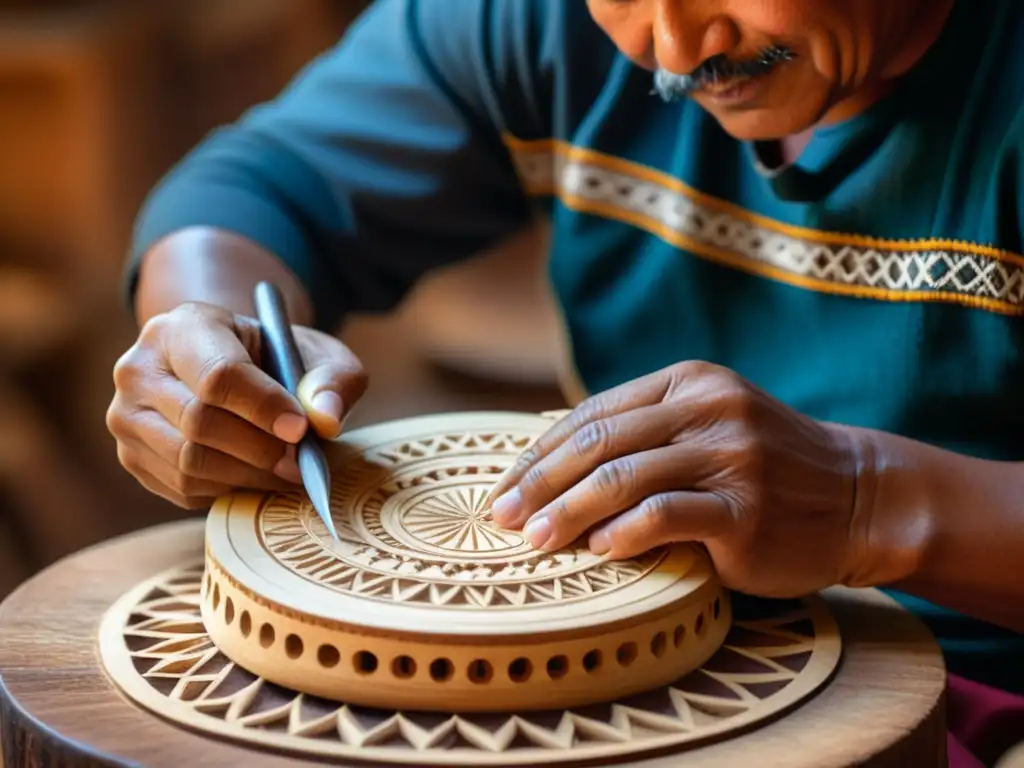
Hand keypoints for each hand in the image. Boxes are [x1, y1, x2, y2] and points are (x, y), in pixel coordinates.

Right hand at [107, 301, 366, 508]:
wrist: (228, 370)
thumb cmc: (277, 360)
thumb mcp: (317, 355)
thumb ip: (332, 380)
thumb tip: (325, 419)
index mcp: (183, 326)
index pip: (218, 375)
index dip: (264, 407)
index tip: (301, 430)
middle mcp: (139, 367)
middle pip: (199, 423)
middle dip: (260, 448)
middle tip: (301, 460)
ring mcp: (126, 415)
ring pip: (188, 463)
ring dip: (248, 474)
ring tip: (286, 470)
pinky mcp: (131, 455)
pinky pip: (181, 488)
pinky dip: (227, 489)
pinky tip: (255, 473)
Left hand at [485, 361, 864, 597]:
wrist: (859, 497)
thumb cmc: (766, 467)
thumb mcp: (707, 423)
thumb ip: (642, 429)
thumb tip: (548, 453)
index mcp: (687, 382)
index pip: (593, 414)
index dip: (540, 453)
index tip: (504, 488)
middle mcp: (707, 408)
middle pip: (598, 443)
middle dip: (539, 482)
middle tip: (501, 516)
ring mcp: (730, 456)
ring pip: (623, 477)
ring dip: (567, 512)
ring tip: (533, 540)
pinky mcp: (745, 507)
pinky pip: (666, 516)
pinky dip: (622, 533)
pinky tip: (596, 550)